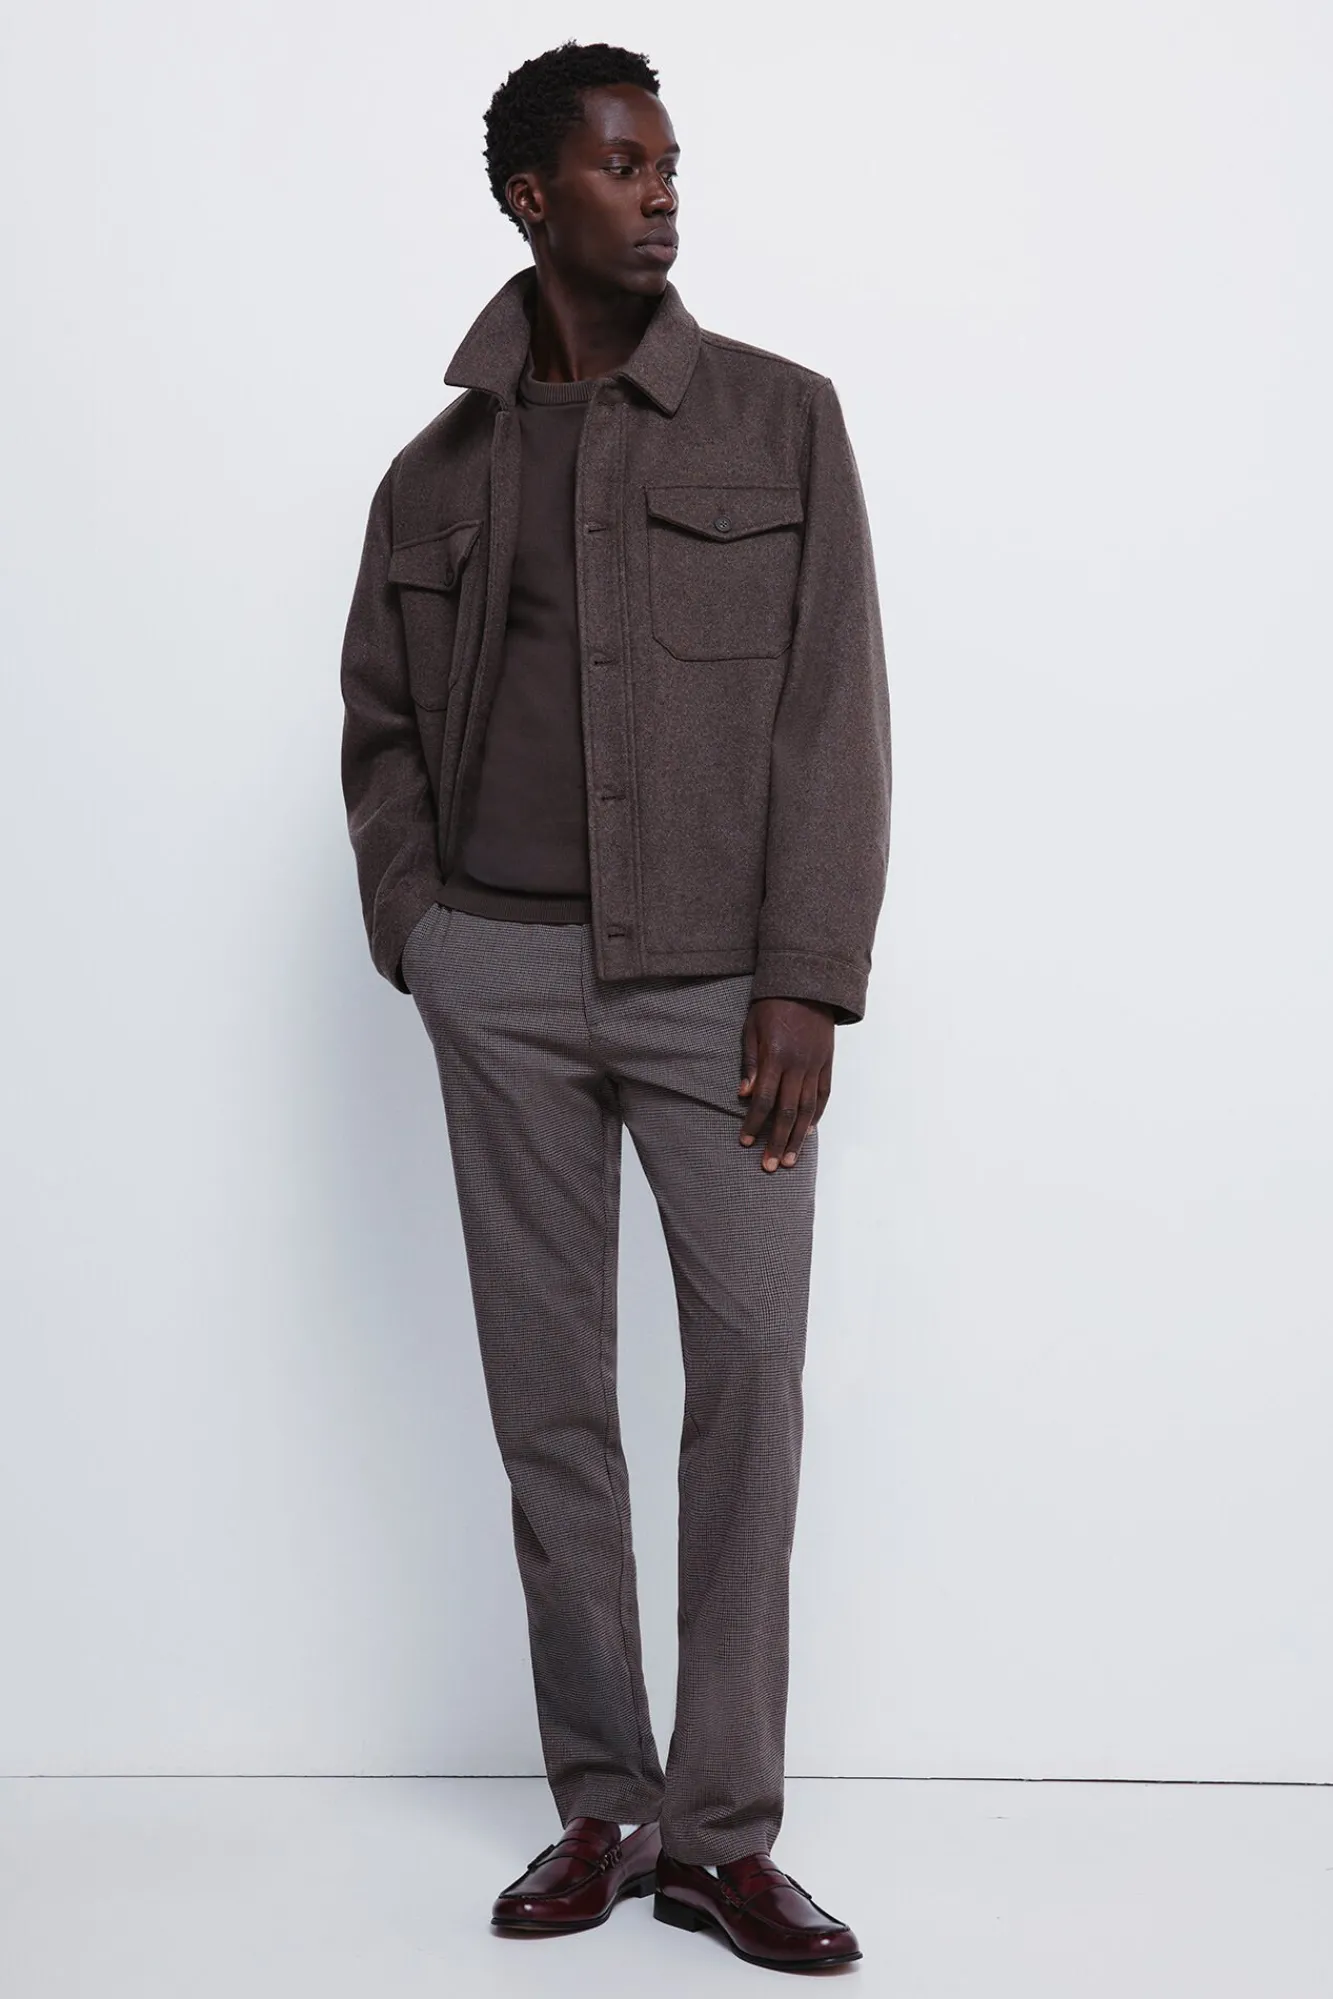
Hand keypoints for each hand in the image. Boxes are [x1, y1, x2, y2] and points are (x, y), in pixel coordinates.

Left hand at [737, 996, 835, 1169]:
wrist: (807, 984)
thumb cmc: (771, 1005)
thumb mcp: (751, 1028)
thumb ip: (749, 1062)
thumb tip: (743, 1095)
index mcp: (775, 1057)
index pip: (763, 1099)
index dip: (754, 1123)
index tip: (746, 1143)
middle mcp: (797, 1065)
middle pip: (787, 1111)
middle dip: (776, 1140)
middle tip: (770, 1166)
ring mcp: (815, 1065)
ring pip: (808, 1109)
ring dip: (798, 1137)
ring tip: (789, 1159)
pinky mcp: (827, 1062)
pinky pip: (823, 1094)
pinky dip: (816, 1116)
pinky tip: (808, 1133)